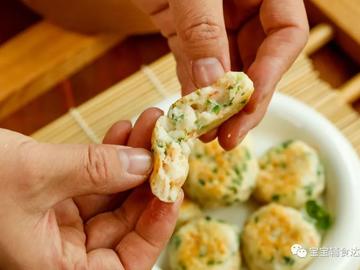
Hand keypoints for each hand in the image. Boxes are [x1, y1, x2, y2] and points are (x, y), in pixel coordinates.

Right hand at [0, 108, 181, 269]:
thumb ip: (92, 170)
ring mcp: (61, 223)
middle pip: (126, 221)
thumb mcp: (32, 175)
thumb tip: (145, 164)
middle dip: (148, 178)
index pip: (128, 260)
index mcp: (57, 269)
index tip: (174, 187)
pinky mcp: (56, 197)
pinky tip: (125, 131)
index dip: (156, 226)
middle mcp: (63, 252)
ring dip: (133, 159)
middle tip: (165, 142)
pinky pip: (95, 178)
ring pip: (113, 194)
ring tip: (150, 125)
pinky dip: (110, 154)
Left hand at [133, 0, 308, 148]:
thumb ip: (203, 28)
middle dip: (242, 101)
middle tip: (228, 136)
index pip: (285, 36)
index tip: (248, 105)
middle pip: (256, 61)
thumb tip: (211, 85)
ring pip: (225, 69)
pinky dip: (191, 88)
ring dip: (216, 104)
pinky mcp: (185, 30)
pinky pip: (195, 64)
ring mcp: (214, 21)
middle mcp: (244, 7)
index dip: (271, 74)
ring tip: (206, 134)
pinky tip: (189, 112)